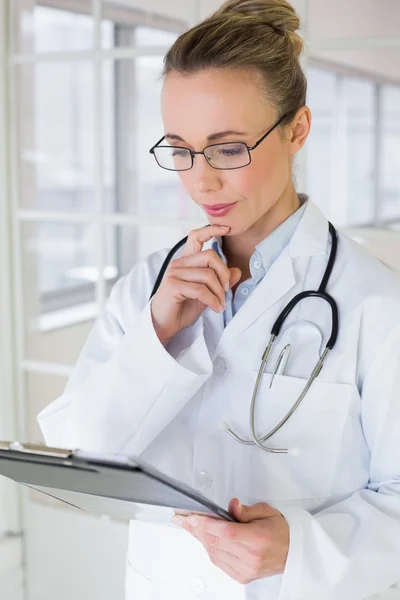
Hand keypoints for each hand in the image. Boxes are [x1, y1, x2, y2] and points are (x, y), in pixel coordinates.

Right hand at [151, 225, 241, 344]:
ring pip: (208, 275)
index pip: (196, 236)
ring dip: (219, 293)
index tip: (227, 229)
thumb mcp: (206, 293)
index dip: (212, 229)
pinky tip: (216, 308)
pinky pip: (201, 290)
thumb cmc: (182, 308)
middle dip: (224, 274)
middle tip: (226, 291)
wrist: (164, 324)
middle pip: (210, 256)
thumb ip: (220, 281)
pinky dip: (213, 300)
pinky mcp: (173, 286)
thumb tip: (237, 271)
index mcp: (186, 261)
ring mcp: (175, 274)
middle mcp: (179, 263)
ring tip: (220, 305)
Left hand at [171, 498, 289, 584]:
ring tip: (189, 525)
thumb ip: (245, 510)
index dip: (206, 524)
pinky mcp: (241, 576)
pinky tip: (204, 538)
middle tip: (182, 519)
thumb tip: (231, 505)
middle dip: (196, 529)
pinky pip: (218, 562)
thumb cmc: (280, 531)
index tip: (191, 517)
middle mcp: (251, 557)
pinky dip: (209, 548)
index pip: (226, 532)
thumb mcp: (266, 511)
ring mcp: (245, 569)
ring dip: (200, 538)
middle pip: (216, 542)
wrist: (293, 551)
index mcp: (258, 539)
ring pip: (213, 553)